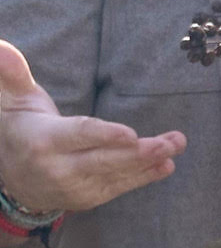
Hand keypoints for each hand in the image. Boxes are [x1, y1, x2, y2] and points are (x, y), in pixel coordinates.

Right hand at [0, 40, 186, 213]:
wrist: (12, 179)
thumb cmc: (22, 128)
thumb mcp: (15, 100)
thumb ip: (12, 74)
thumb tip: (3, 48)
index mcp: (43, 141)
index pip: (79, 136)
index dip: (105, 136)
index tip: (131, 135)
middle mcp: (58, 169)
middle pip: (104, 160)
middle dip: (140, 152)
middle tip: (170, 142)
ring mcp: (74, 188)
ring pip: (116, 174)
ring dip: (150, 162)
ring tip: (176, 146)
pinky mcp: (87, 198)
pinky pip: (118, 187)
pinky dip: (143, 177)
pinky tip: (166, 166)